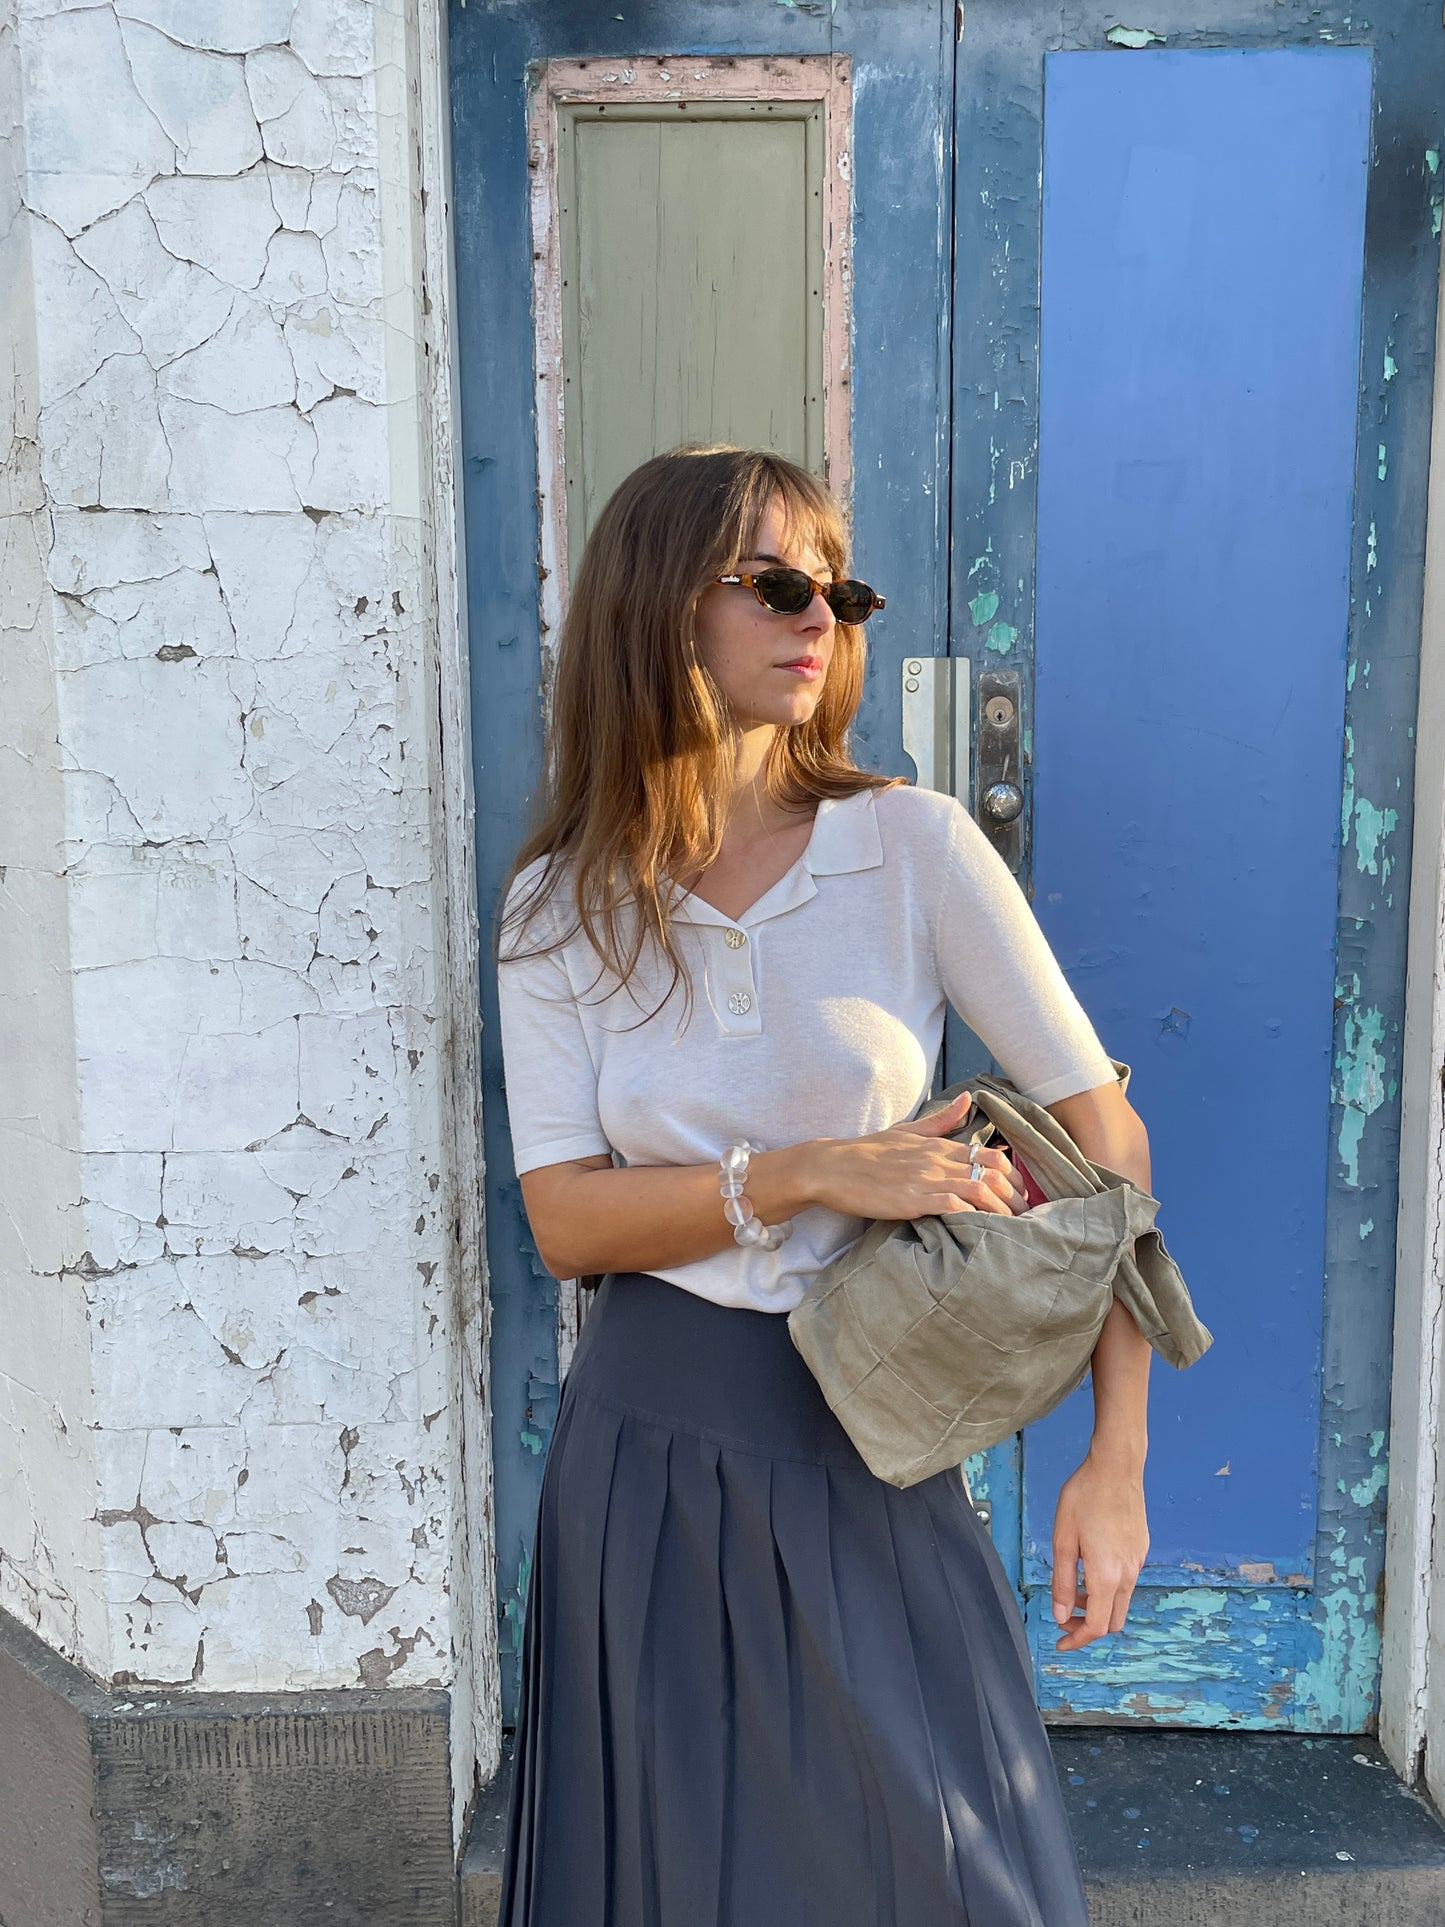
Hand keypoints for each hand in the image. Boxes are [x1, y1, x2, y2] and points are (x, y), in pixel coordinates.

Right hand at [799, 1089, 1029, 1220]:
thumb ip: (941, 1120)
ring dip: (1001, 1211)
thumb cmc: (867, 1153)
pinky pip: (953, 1206)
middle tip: (1024, 1217)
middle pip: (993, 1174)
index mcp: (939, 1146)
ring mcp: (926, 1179)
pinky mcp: (912, 1199)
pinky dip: (973, 1217)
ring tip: (1011, 1229)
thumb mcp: (907, 1131)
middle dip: (1015, 1198)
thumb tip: (969, 1099)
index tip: (1021, 1196)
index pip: (992, 1156)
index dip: (1014, 1177)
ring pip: (980, 1190)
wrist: (830, 1167)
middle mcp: (937, 1160)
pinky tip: (981, 1230)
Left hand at [1050, 1451, 1147, 1650]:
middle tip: (1064, 1615)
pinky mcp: (1141, 1549)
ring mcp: (1138, 1562)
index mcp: (1107, 1575)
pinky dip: (1108, 1588)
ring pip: (1121, 1601)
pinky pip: (1127, 1581)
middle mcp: (1128, 1574)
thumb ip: (1062, 1581)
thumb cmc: (1084, 1497)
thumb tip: (1061, 1615)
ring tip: (1074, 1587)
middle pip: (1113, 1621)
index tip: (1060, 1643)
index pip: (1097, 1626)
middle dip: (1088, 1626)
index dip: (1077, 1640)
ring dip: (1098, 1606)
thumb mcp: (1063, 1539)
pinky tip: (1090, 1565)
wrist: (1116, 1467)